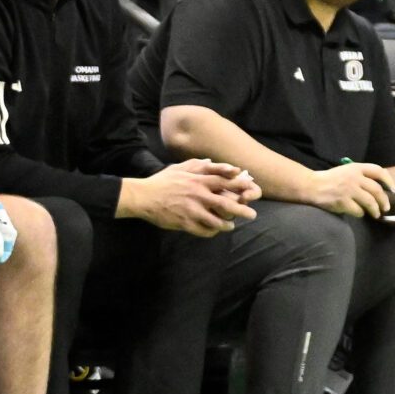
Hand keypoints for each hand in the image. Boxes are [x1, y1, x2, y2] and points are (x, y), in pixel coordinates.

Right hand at [122, 160, 257, 234]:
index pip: (224, 182)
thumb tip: (211, 161)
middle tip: (252, 214)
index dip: (240, 185)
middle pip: (226, 203)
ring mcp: (191, 210)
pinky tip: (214, 231)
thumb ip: (196, 165)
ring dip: (227, 225)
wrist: (142, 197)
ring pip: (216, 220)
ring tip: (232, 226)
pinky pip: (202, 230)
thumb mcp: (179, 168)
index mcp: (198, 181)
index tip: (251, 188)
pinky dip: (211, 232)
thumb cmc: (161, 181)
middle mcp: (198, 195)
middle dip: (242, 210)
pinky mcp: (184, 222)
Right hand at [308, 161, 394, 218]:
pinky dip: (360, 214)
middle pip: (377, 190)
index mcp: (356, 168)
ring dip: (375, 210)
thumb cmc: (330, 179)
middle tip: (386, 208)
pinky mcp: (343, 202)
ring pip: (370, 202)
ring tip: (376, 214)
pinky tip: (359, 213)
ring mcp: (349, 190)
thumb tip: (380, 188)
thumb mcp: (347, 171)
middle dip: (384, 201)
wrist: (311, 186)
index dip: (389, 180)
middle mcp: (354, 178)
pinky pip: (358, 211)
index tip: (393, 190)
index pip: (378, 171)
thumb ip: (361, 175)